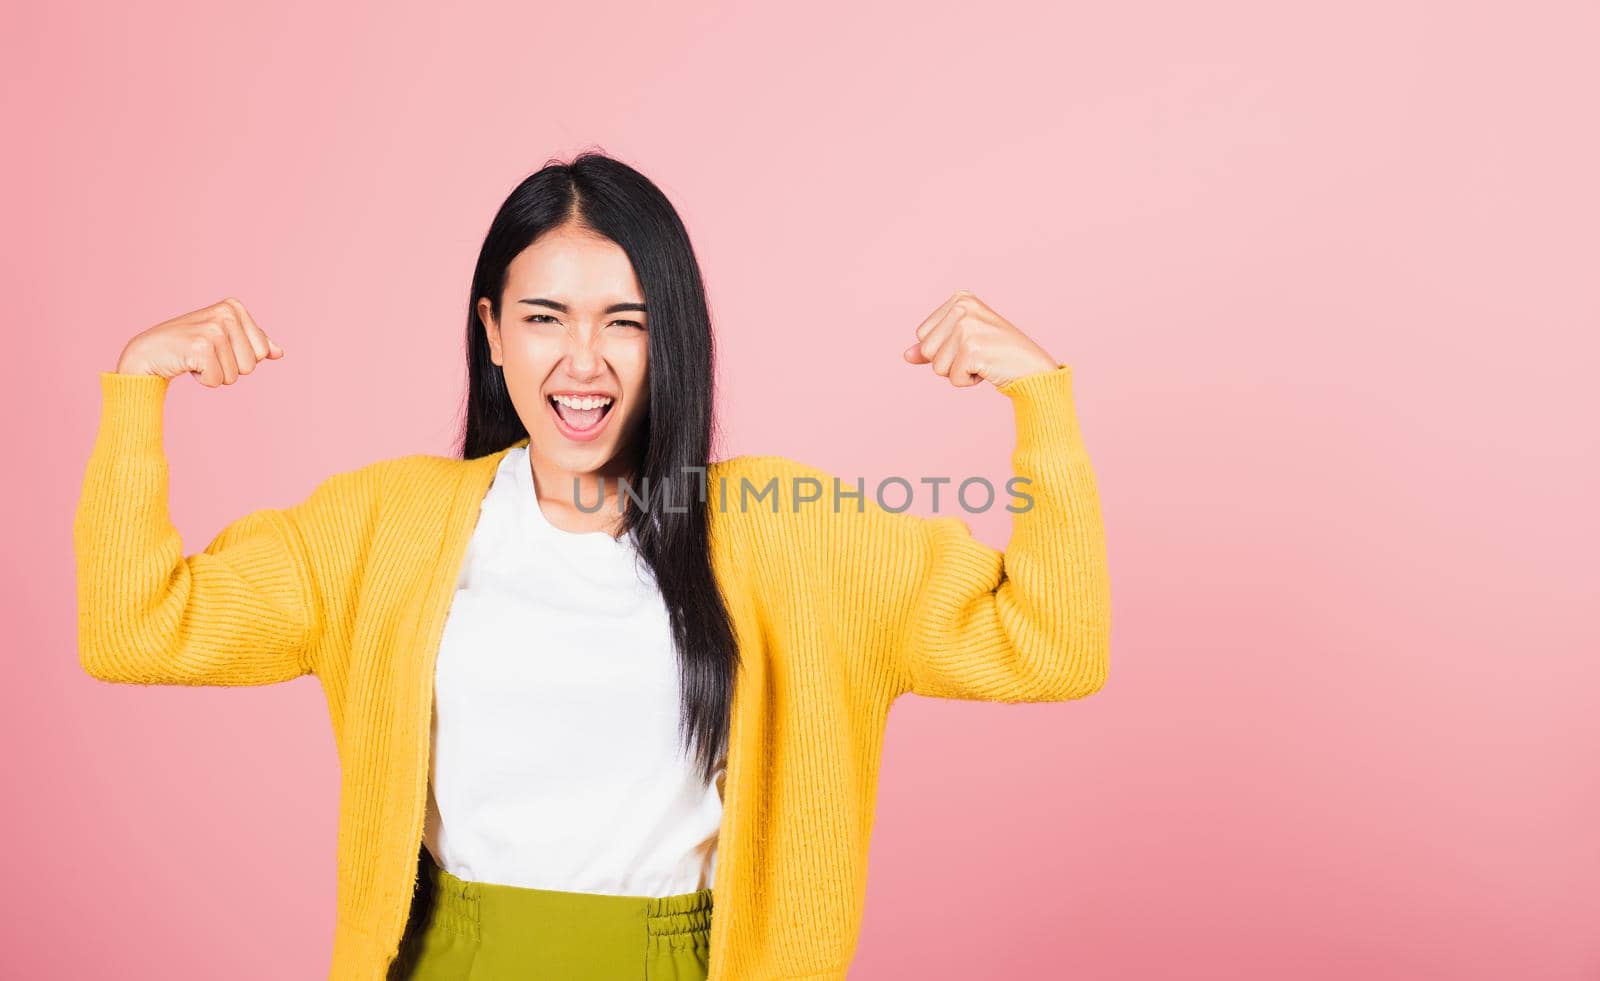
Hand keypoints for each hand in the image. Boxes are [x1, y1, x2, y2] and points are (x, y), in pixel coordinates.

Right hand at [115, 297, 285, 386]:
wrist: (147, 353)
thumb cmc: (188, 346)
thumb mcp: (223, 339)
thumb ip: (252, 342)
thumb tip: (279, 353)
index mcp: (234, 307)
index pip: (262, 351)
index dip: (239, 358)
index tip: (216, 347)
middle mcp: (226, 313)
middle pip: (252, 365)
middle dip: (229, 368)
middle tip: (204, 354)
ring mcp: (213, 329)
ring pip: (235, 376)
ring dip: (215, 374)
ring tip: (195, 358)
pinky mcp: (200, 347)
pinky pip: (217, 381)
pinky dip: (203, 380)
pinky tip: (187, 363)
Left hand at [901, 290, 1058, 388]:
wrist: (1032, 367)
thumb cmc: (997, 354)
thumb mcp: (962, 343)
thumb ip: (933, 347)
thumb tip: (906, 355)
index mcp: (959, 298)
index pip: (922, 334)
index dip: (943, 348)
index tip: (971, 344)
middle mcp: (963, 307)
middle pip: (926, 349)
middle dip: (948, 362)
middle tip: (977, 354)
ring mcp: (968, 327)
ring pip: (937, 366)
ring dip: (958, 372)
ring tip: (983, 360)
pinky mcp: (974, 349)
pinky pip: (953, 378)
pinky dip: (968, 382)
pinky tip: (988, 369)